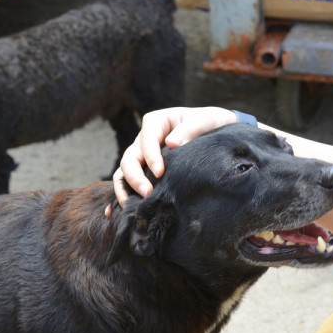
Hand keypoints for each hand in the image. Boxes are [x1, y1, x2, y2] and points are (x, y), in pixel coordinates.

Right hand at [109, 106, 236, 211]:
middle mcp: (144, 138)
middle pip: (130, 158)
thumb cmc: (209, 123)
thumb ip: (189, 129)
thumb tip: (171, 143)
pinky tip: (117, 211)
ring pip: (124, 172)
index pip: (147, 139)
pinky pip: (127, 182)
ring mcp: (142, 155)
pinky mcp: (145, 170)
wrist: (214, 132)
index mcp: (156, 122)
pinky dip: (123, 194)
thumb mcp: (204, 121)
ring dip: (125, 189)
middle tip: (148, 193)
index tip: (160, 173)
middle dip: (135, 177)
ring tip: (134, 206)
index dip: (150, 156)